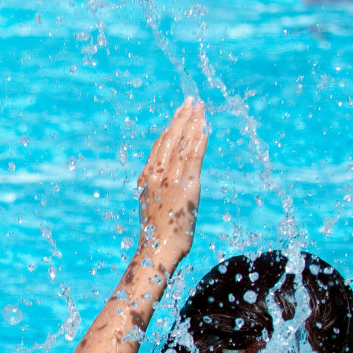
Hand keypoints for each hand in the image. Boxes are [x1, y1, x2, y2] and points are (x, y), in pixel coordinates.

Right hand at [135, 98, 206, 264]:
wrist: (156, 250)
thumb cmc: (157, 235)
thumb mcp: (154, 207)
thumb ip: (159, 192)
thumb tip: (167, 189)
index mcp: (147, 178)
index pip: (160, 146)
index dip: (170, 128)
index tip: (179, 114)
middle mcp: (156, 175)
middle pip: (170, 139)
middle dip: (181, 118)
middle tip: (190, 101)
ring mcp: (170, 179)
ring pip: (182, 144)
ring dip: (192, 123)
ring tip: (199, 107)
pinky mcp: (187, 185)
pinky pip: (194, 157)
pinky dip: (199, 140)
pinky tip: (205, 127)